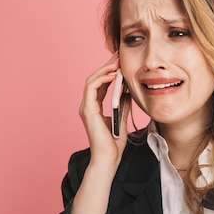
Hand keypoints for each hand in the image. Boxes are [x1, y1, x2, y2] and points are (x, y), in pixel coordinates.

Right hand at [78, 53, 130, 167]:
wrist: (109, 159)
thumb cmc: (114, 144)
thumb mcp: (122, 118)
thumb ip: (123, 104)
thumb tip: (128, 90)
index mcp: (95, 107)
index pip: (101, 84)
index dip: (110, 71)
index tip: (121, 62)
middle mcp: (88, 105)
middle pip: (95, 79)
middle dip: (107, 66)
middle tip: (119, 55)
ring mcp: (86, 107)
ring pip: (91, 81)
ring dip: (104, 70)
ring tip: (116, 61)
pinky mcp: (87, 110)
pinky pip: (91, 88)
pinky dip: (101, 79)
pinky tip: (113, 74)